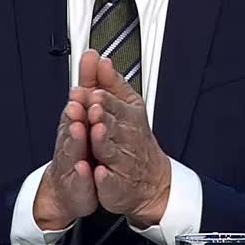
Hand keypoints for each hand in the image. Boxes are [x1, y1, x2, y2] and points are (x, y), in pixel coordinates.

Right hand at [33, 52, 100, 229]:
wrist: (73, 186)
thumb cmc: (81, 146)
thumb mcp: (89, 112)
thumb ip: (92, 84)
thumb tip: (94, 56)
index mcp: (75, 122)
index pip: (77, 106)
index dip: (80, 98)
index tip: (83, 87)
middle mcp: (70, 141)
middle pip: (70, 126)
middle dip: (74, 115)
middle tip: (78, 104)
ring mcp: (70, 163)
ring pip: (71, 150)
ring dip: (74, 139)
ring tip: (79, 129)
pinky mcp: (76, 185)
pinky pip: (79, 181)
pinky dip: (82, 175)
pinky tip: (86, 169)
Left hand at [87, 56, 171, 227]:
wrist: (151, 180)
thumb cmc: (135, 138)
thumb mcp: (127, 106)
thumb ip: (110, 83)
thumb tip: (100, 59)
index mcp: (127, 117)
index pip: (115, 105)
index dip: (105, 99)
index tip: (95, 92)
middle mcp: (125, 138)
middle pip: (113, 125)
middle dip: (103, 117)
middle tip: (93, 109)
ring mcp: (122, 162)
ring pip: (111, 150)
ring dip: (104, 141)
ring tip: (96, 133)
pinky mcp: (116, 185)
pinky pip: (111, 181)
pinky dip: (105, 178)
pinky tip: (98, 172)